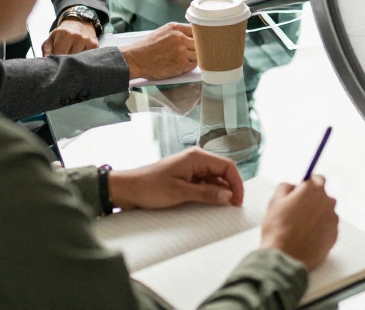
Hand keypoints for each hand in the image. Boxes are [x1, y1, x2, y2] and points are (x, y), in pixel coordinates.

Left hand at [43, 18, 98, 55]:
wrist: (79, 21)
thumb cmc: (63, 32)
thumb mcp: (51, 38)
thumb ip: (46, 49)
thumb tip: (46, 60)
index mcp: (64, 34)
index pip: (59, 54)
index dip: (57, 60)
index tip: (57, 60)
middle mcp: (76, 36)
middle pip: (70, 58)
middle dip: (66, 61)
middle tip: (65, 58)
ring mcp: (87, 40)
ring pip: (79, 59)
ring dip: (75, 60)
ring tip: (73, 54)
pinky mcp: (94, 44)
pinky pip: (88, 57)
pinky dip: (84, 58)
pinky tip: (81, 52)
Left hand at [109, 147, 243, 210]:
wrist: (126, 189)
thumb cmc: (149, 187)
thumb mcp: (180, 192)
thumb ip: (206, 193)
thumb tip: (229, 196)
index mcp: (196, 157)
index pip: (227, 166)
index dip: (236, 183)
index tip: (237, 201)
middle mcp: (196, 160)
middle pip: (222, 172)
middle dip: (230, 188)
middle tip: (232, 206)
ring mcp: (190, 168)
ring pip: (214, 179)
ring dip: (220, 192)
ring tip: (222, 207)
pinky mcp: (185, 177)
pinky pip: (204, 184)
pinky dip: (209, 193)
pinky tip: (210, 203)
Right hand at [120, 22, 196, 80]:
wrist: (136, 60)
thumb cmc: (148, 46)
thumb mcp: (163, 31)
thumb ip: (179, 31)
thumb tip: (194, 34)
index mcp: (175, 29)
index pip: (197, 30)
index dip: (200, 37)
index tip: (202, 40)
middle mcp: (180, 38)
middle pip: (200, 43)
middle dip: (199, 47)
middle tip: (195, 51)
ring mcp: (181, 52)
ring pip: (198, 54)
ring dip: (195, 57)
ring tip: (186, 58)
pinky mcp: (181, 64)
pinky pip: (193, 65)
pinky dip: (190, 65)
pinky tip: (182, 64)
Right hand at [259, 176, 339, 269]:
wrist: (285, 256)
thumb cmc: (278, 228)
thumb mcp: (275, 200)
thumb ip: (286, 187)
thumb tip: (293, 186)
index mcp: (314, 189)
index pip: (318, 179)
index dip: (308, 186)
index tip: (302, 193)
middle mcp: (327, 202)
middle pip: (322, 197)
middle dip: (312, 203)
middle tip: (296, 214)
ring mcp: (333, 219)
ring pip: (325, 213)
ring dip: (316, 217)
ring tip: (299, 229)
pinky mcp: (334, 236)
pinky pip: (328, 229)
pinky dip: (320, 231)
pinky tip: (306, 238)